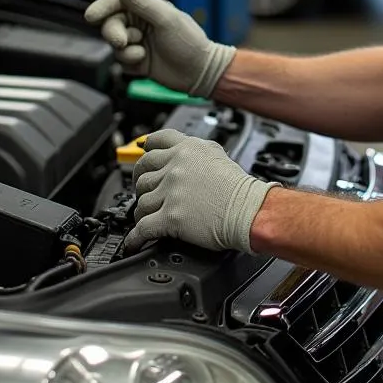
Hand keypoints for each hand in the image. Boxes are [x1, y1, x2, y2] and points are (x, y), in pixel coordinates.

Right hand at [84, 0, 234, 97]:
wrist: (200, 73)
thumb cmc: (187, 41)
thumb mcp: (163, 18)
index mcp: (145, 7)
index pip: (115, 2)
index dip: (102, 8)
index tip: (91, 16)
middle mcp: (139, 23)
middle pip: (110, 25)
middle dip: (114, 34)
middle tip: (122, 42)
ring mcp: (137, 42)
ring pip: (113, 45)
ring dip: (125, 51)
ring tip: (143, 53)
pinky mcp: (137, 61)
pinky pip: (121, 62)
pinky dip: (130, 64)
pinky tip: (145, 64)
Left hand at [123, 129, 278, 254]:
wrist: (248, 210)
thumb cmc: (238, 188)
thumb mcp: (217, 154)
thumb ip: (196, 151)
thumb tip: (183, 153)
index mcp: (186, 149)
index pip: (156, 141)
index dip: (146, 149)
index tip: (142, 154)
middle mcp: (175, 167)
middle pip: (143, 171)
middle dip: (139, 182)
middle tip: (143, 190)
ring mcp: (171, 191)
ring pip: (141, 201)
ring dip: (141, 211)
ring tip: (146, 217)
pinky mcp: (170, 217)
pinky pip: (143, 227)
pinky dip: (135, 237)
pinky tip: (135, 241)